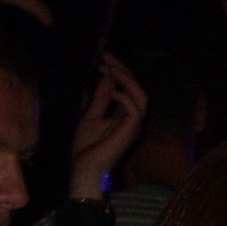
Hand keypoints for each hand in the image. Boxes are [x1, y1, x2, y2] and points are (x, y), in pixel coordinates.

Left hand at [68, 54, 147, 199]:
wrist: (84, 168)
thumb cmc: (87, 147)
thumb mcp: (92, 115)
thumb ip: (101, 98)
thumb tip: (107, 77)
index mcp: (126, 116)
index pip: (130, 89)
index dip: (119, 71)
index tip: (104, 57)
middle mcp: (134, 120)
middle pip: (138, 89)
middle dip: (123, 70)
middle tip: (106, 57)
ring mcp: (133, 126)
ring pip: (141, 97)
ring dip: (126, 80)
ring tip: (109, 68)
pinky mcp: (129, 132)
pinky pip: (135, 110)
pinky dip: (125, 97)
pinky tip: (112, 90)